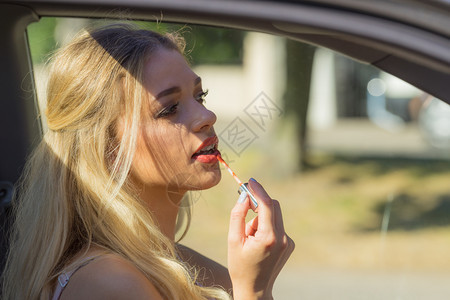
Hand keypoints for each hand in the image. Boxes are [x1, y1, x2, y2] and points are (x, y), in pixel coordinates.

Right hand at [227, 178, 294, 299]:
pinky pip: (277, 226)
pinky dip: (266, 227)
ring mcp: (288, 242)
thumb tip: (244, 196)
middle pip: (273, 206)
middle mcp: (283, 238)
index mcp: (268, 237)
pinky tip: (258, 243)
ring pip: (274, 216)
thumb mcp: (233, 240)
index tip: (250, 181)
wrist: (255, 289)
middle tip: (244, 204)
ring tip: (249, 237)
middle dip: (259, 203)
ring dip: (260, 218)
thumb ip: (237, 215)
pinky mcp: (289, 244)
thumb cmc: (239, 266)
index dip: (258, 190)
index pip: (267, 204)